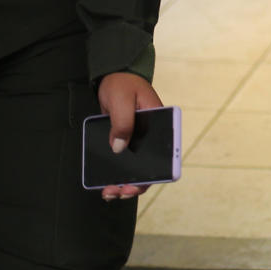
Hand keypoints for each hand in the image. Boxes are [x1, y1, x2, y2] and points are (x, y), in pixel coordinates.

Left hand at [95, 70, 162, 200]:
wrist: (112, 76)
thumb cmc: (122, 85)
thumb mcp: (123, 101)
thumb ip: (123, 123)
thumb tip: (118, 149)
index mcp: (162, 125)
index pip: (165, 155)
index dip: (155, 174)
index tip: (137, 184)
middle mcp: (153, 137)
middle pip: (150, 167)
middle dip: (135, 184)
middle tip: (117, 192)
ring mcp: (139, 141)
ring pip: (136, 168)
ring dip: (124, 183)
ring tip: (108, 193)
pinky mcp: (124, 142)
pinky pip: (123, 162)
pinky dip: (115, 174)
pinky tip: (105, 183)